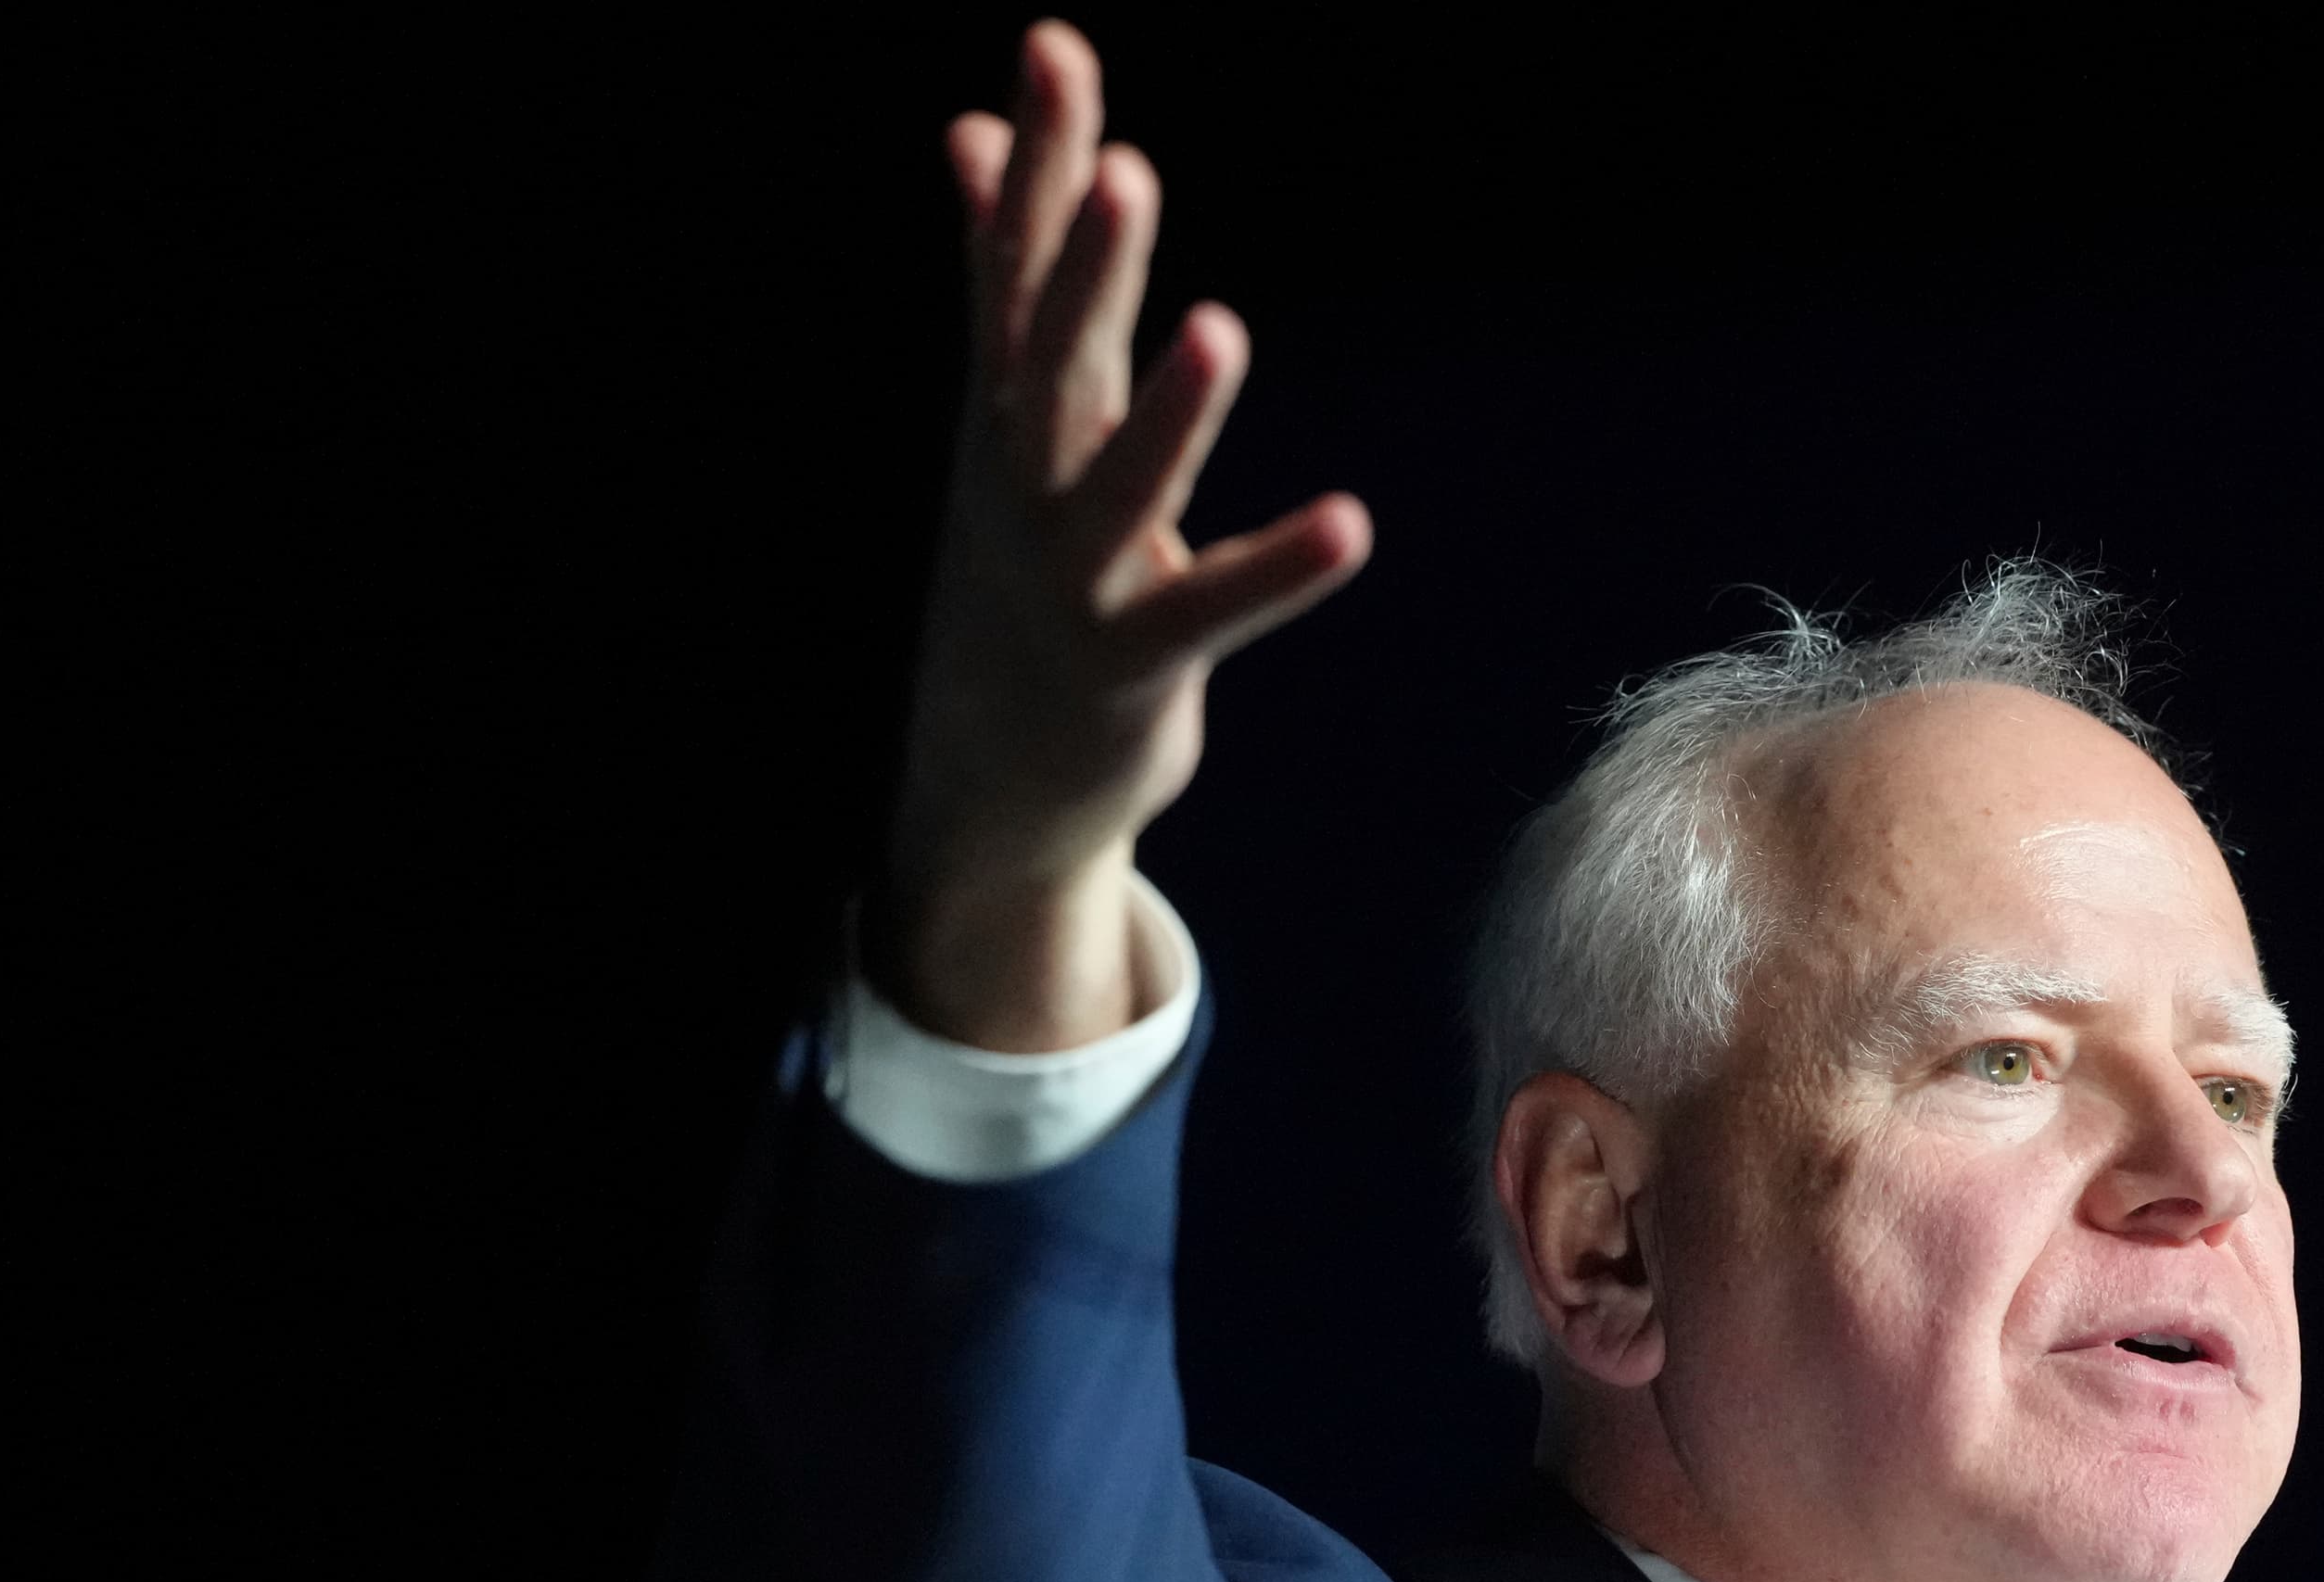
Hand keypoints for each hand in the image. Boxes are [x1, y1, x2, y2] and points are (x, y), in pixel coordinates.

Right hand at [885, 21, 1370, 1049]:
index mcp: (1011, 409)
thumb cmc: (1022, 561)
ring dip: (1170, 410)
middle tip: (1121, 168)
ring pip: (1118, 481)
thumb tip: (973, 135)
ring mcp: (1071, 574)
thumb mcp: (1012, 412)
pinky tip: (1350, 524)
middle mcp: (1025, 480)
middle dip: (1084, 263)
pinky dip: (1277, 567)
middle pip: (1052, 354)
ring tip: (1220, 324)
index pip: (1021, 263)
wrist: (986, 767)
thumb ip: (1008, 274)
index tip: (1056, 45)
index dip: (1044, 157)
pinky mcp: (1129, 662)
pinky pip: (1210, 608)